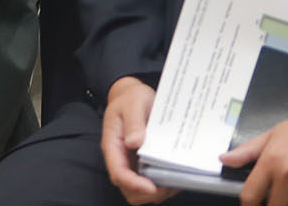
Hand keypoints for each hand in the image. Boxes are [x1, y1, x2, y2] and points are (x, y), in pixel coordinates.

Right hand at [101, 77, 175, 203]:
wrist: (132, 94)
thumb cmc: (130, 98)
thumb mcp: (133, 103)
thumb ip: (133, 122)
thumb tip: (134, 142)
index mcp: (113, 145)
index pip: (118, 173)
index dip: (133, 184)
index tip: (151, 186)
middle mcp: (121, 158)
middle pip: (127, 189)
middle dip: (147, 193)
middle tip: (168, 185)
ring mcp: (131, 162)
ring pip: (139, 191)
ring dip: (157, 192)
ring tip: (174, 181)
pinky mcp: (142, 163)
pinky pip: (150, 183)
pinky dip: (163, 185)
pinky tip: (174, 176)